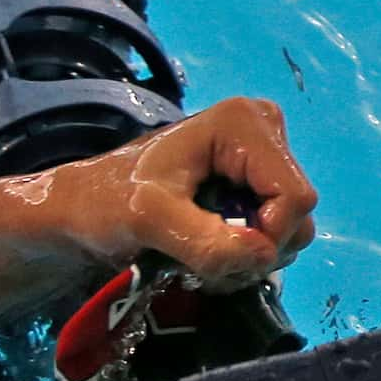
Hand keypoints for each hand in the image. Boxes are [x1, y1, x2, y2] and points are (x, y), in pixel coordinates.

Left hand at [68, 97, 319, 290]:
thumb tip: (263, 255)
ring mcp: (261, 155)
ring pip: (289, 227)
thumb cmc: (106, 202)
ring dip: (249, 254)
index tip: (221, 255)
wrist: (84, 207)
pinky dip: (245, 251)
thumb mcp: (149, 219)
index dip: (267, 236)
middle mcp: (264, 129)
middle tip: (206, 258)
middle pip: (296, 212)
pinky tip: (209, 247)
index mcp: (243, 123)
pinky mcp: (254, 179)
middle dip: (257, 247)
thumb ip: (205, 240)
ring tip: (201, 254)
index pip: (294, 196)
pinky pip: (275, 229)